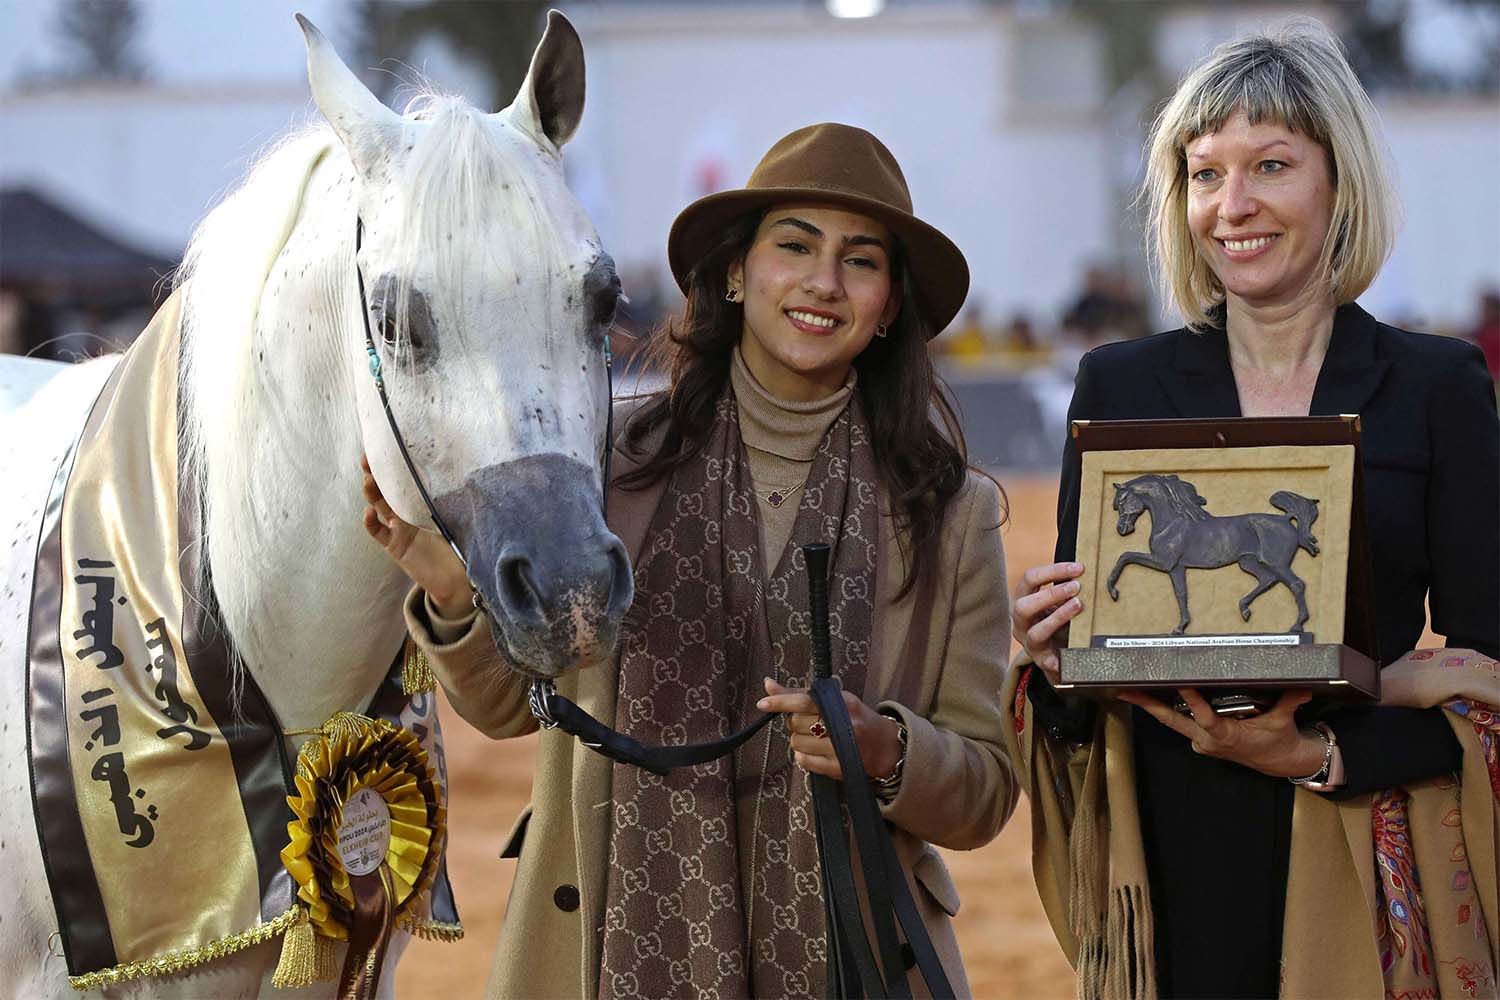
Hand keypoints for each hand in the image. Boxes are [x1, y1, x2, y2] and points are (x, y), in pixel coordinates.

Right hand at [360, 455, 470, 616]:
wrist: (456, 578)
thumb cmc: (458, 544)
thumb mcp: (456, 516)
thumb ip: (454, 497)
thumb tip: (468, 468)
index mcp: (420, 504)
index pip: (404, 480)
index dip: (394, 465)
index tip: (388, 446)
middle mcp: (406, 513)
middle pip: (387, 489)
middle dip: (376, 473)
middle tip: (367, 456)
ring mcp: (397, 529)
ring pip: (379, 507)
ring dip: (372, 493)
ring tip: (368, 479)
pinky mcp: (395, 546)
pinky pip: (378, 533)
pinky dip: (370, 523)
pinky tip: (367, 513)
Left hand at [755, 678, 902, 781]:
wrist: (885, 746)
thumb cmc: (855, 718)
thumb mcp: (834, 700)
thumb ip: (800, 694)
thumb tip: (768, 684)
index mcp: (844, 703)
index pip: (805, 701)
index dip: (781, 702)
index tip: (763, 703)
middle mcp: (844, 725)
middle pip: (796, 723)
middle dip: (795, 723)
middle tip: (809, 722)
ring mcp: (841, 748)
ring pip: (797, 743)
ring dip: (800, 740)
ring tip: (816, 737)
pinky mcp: (838, 768)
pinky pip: (804, 761)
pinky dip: (803, 756)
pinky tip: (815, 751)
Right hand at [1011, 562, 1085, 684]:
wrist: (1054, 654)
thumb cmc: (1056, 622)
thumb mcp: (1057, 603)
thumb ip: (1066, 590)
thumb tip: (1086, 572)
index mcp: (1024, 601)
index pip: (1029, 579)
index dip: (1052, 571)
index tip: (1078, 568)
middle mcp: (1021, 622)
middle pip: (1023, 607)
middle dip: (1050, 595)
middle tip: (1076, 587)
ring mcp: (1029, 643)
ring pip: (1035, 633)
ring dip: (1057, 617)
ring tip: (1078, 606)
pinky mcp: (1041, 661)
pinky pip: (1046, 661)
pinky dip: (1054, 660)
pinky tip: (1063, 658)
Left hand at [1116, 688, 1326, 777]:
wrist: (1278, 761)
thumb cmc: (1278, 739)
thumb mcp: (1283, 720)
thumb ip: (1290, 702)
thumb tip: (1303, 688)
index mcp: (1226, 735)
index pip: (1205, 717)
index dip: (1193, 702)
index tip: (1181, 685)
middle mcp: (1208, 740)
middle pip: (1173, 721)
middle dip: (1148, 705)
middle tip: (1126, 691)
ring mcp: (1201, 742)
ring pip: (1172, 722)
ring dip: (1151, 706)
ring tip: (1128, 690)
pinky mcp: (1200, 741)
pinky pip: (1180, 723)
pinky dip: (1168, 710)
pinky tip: (1152, 695)